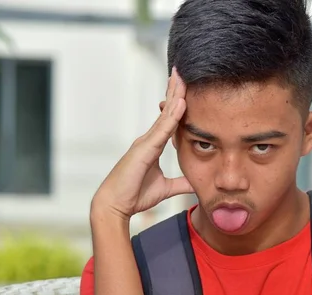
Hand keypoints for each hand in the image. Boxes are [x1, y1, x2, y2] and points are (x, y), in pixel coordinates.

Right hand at [91, 67, 193, 221]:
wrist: (115, 205)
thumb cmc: (134, 196)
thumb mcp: (165, 189)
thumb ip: (180, 184)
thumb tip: (196, 183)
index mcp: (152, 146)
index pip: (168, 121)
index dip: (176, 104)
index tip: (185, 88)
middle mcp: (148, 140)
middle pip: (166, 111)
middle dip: (175, 91)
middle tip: (184, 72)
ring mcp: (145, 142)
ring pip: (165, 115)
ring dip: (175, 95)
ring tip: (183, 77)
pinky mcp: (144, 149)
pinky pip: (162, 129)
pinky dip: (172, 115)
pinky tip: (181, 102)